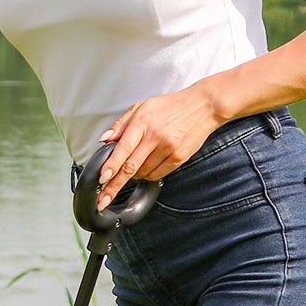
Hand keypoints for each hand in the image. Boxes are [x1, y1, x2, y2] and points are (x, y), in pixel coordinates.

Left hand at [97, 86, 223, 207]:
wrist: (203, 106)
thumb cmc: (171, 106)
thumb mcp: (142, 106)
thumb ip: (121, 124)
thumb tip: (104, 140)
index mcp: (143, 121)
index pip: (123, 148)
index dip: (111, 166)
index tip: (102, 179)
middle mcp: (156, 136)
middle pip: (130, 167)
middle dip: (114, 186)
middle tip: (103, 199)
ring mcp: (168, 148)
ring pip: (142, 173)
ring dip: (133, 175)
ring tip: (136, 163)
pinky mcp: (179, 157)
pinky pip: (157, 175)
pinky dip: (148, 174)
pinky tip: (148, 166)